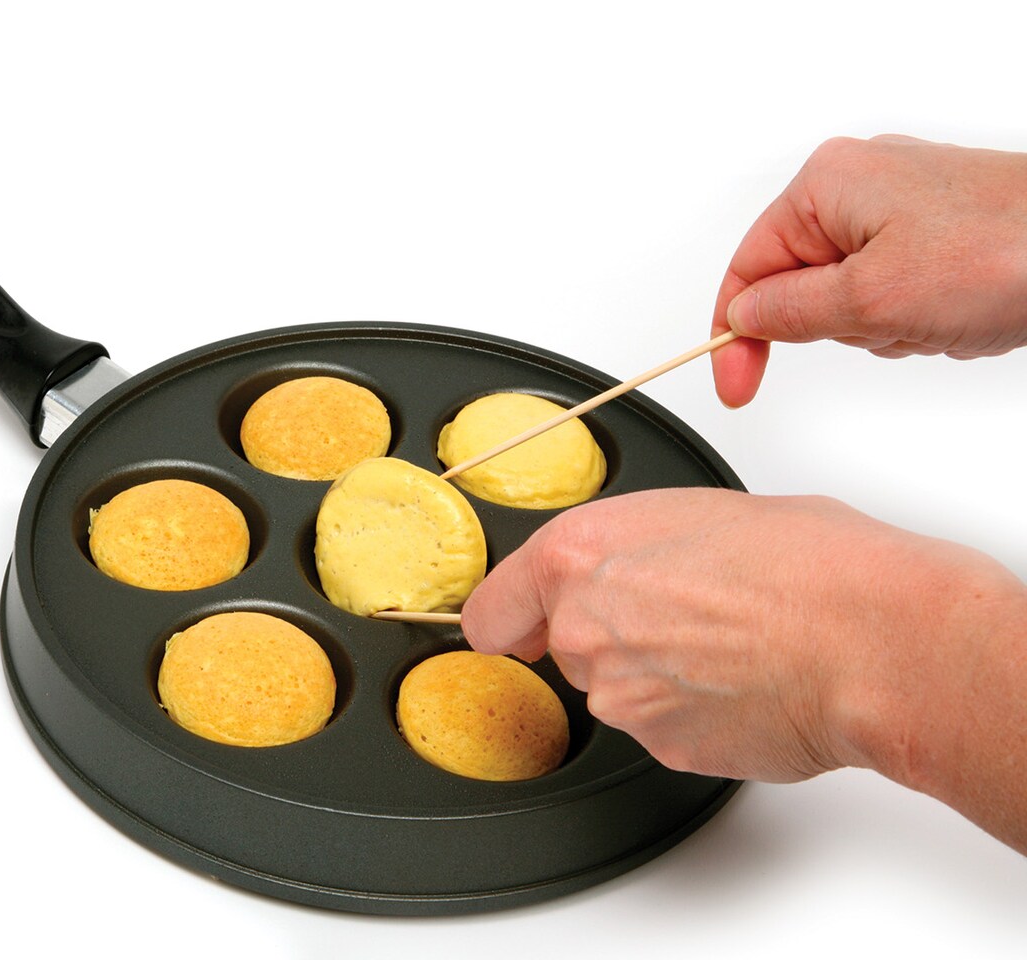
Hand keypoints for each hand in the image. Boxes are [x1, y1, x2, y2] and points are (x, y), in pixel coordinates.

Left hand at [460, 488, 1024, 790]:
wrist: (873, 640)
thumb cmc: (810, 563)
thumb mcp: (697, 513)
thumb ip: (630, 548)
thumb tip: (629, 568)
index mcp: (579, 556)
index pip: (491, 610)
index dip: (507, 619)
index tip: (513, 625)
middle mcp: (584, 630)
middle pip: (565, 646)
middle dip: (608, 635)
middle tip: (681, 613)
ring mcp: (620, 698)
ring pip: (616, 689)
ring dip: (654, 674)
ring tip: (730, 646)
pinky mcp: (663, 748)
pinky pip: (662, 727)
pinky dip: (691, 712)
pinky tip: (744, 684)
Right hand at [712, 135, 1026, 406]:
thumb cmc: (1005, 252)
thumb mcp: (871, 300)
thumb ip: (790, 313)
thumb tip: (744, 316)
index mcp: (827, 185)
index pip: (747, 270)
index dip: (737, 334)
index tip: (736, 385)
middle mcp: (858, 184)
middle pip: (800, 285)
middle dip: (840, 324)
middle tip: (891, 325)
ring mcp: (900, 206)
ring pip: (848, 297)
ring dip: (886, 326)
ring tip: (936, 315)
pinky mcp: (936, 230)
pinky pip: (892, 291)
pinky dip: (916, 317)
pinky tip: (954, 312)